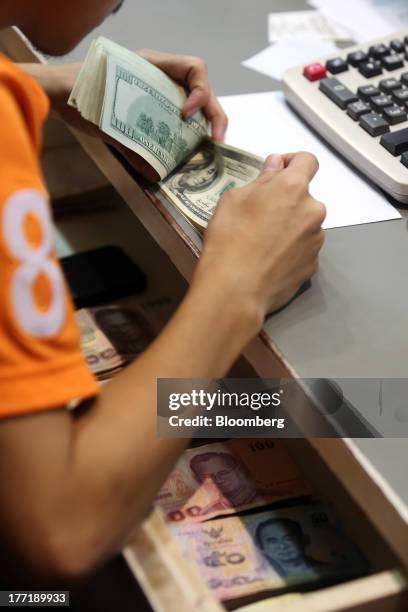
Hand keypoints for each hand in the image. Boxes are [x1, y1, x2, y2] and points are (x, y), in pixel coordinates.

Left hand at [22, 53, 226, 181]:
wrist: (56, 93)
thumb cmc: (79, 97)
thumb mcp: (105, 121)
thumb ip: (129, 147)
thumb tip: (153, 174)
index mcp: (152, 65)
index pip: (194, 68)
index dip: (201, 92)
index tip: (187, 114)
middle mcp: (159, 75)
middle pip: (200, 88)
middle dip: (214, 114)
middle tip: (216, 142)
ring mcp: (156, 90)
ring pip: (192, 102)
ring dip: (203, 123)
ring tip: (205, 147)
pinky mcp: (149, 106)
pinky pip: (175, 115)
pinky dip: (183, 131)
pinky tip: (181, 149)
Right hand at [194, 152, 325, 334]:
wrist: (235, 289)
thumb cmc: (229, 238)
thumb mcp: (234, 199)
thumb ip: (262, 180)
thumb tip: (276, 166)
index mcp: (293, 188)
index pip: (307, 161)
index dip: (292, 162)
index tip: (277, 171)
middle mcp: (313, 211)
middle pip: (305, 198)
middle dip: (286, 202)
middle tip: (260, 216)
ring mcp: (316, 241)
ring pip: (305, 225)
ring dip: (290, 227)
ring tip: (263, 244)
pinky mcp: (313, 266)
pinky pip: (303, 250)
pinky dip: (291, 251)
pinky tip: (269, 261)